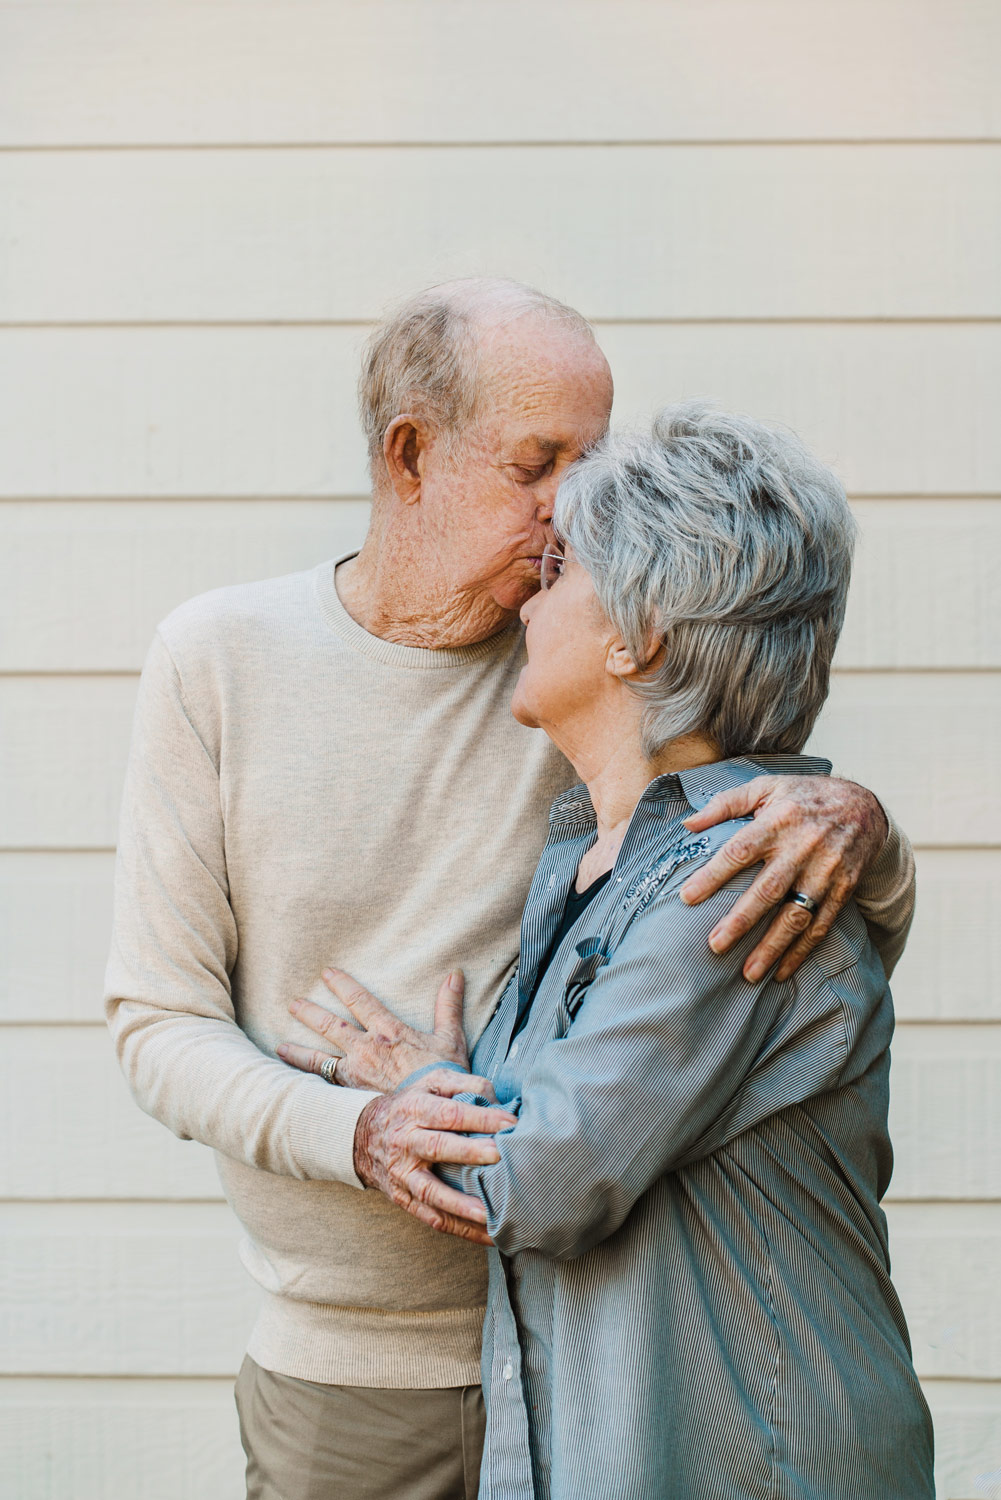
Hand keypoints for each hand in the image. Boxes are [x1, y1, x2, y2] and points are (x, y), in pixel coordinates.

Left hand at [279, 968, 469, 1091]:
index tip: (327, 973)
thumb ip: (448, 1006)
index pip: (359, 1001)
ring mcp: (354, 1075)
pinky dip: (304, 1085)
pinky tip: (290, 1086)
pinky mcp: (350, 1098)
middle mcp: (365, 1050)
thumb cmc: (444, 1078)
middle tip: (293, 1004)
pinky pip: (321, 1089)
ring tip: (279, 1046)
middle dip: (309, 1013)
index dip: (342, 985)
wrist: (436, 1114)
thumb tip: (455, 974)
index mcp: (388, 1032)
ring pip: (317, 1059)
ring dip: (296, 1050)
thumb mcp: (450, 1038)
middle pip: (330, 1025)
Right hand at [354, 1078, 516, 1244]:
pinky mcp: (403, 1199)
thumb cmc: (413, 1106)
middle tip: (500, 1157)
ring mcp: (403, 1174)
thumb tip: (498, 1101)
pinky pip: (431, 1217)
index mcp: (415, 1110)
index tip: (510, 1124)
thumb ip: (466, 1085)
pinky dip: (458, 1228)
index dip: (480, 1118)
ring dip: (460, 1204)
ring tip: (489, 1213)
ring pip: (430, 1191)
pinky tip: (485, 1234)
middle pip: (437, 1147)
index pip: (449, 1114)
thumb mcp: (433, 1083)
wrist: (366, 1135)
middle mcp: (406, 1141)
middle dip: (469, 1153)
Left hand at [679, 775, 887, 982]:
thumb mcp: (765, 787)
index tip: (686, 898)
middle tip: (715, 945)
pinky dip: (802, 951)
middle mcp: (802, 848)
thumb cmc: (802, 796)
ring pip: (796, 915)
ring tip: (749, 974)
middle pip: (768, 889)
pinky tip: (782, 971)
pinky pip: (821, 925)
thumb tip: (687, 825)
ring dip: (772, 947)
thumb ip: (724, 804)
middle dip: (741, 921)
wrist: (864, 806)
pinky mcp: (842, 889)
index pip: (739, 851)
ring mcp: (825, 871)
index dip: (713, 875)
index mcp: (777, 821)